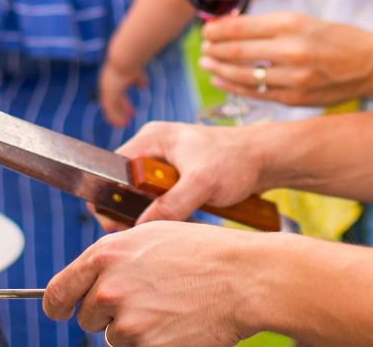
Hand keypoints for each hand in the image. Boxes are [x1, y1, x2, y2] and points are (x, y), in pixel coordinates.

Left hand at [44, 221, 251, 345]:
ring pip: (115, 338)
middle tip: (146, 299)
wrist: (242, 278)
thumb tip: (88, 277)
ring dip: (136, 330)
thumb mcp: (150, 235)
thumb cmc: (202, 252)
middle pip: (87, 318)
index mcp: (105, 257)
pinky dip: (155, 343)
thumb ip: (112, 256)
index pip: (58, 292)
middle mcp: (109, 290)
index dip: (56, 305)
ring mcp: (128, 324)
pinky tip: (178, 325)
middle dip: (109, 314)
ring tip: (170, 308)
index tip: (58, 311)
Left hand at [98, 62, 145, 127]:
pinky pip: (109, 109)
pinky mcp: (108, 94)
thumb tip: (143, 86)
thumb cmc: (132, 63)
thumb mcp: (137, 74)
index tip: (130, 112)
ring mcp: (106, 90)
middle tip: (127, 120)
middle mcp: (107, 86)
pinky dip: (115, 117)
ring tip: (124, 125)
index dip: (123, 105)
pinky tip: (121, 123)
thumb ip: (139, 80)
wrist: (125, 58)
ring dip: (116, 117)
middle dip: (120, 111)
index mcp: (113, 81)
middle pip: (112, 103)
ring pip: (109, 108)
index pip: (117, 96)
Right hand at [114, 121, 266, 225]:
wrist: (265, 160)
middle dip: (128, 210)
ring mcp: (165, 165)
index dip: (108, 196)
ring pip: (142, 197)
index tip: (113, 222)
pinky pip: (159, 202)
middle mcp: (153, 150)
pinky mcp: (177, 180)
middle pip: (124, 186)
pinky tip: (176, 225)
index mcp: (150, 139)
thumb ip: (171, 204)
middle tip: (138, 233)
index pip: (112, 169)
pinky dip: (164, 215)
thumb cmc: (235, 160)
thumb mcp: (202, 182)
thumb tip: (140, 227)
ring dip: (149, 215)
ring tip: (160, 230)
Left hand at [199, 11, 372, 106]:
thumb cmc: (333, 37)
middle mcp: (291, 50)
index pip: (240, 28)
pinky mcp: (295, 99)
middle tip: (203, 48)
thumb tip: (228, 28)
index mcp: (291, 23)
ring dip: (220, 70)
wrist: (369, 63)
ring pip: (244, 75)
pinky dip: (235, 86)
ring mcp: (293, 78)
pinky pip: (257, 93)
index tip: (206, 31)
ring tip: (207, 65)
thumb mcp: (302, 20)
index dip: (217, 31)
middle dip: (214, 50)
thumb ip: (267, 26)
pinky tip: (222, 80)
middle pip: (237, 52)